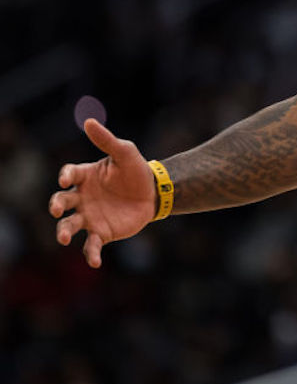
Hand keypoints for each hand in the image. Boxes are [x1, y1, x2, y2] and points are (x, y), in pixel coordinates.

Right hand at [48, 119, 156, 267]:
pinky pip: (90, 246)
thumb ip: (107, 140)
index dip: (66, 176)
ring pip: (69, 226)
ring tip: (62, 237)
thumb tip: (88, 121)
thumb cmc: (136, 170)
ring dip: (62, 232)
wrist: (154, 192)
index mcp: (84, 177)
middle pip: (60, 202)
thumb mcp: (125, 152)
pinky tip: (94, 263)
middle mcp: (81, 198)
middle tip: (55, 210)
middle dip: (55, 206)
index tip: (67, 178)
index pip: (68, 175)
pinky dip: (89, 255)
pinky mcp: (101, 233)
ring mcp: (89, 217)